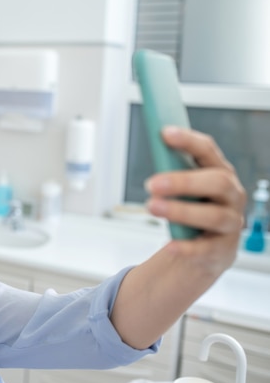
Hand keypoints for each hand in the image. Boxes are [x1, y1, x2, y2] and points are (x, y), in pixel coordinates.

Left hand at [144, 126, 246, 274]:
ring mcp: (231, 222)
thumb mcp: (184, 188)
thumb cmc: (193, 208)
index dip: (188, 141)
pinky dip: (187, 246)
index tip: (165, 133)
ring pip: (214, 216)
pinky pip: (207, 248)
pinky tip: (169, 245)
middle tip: (151, 184)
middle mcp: (231, 195)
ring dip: (180, 211)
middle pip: (217, 183)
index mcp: (220, 172)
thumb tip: (152, 147)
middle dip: (183, 181)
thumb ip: (171, 170)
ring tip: (152, 207)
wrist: (207, 249)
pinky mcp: (223, 249)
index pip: (208, 151)